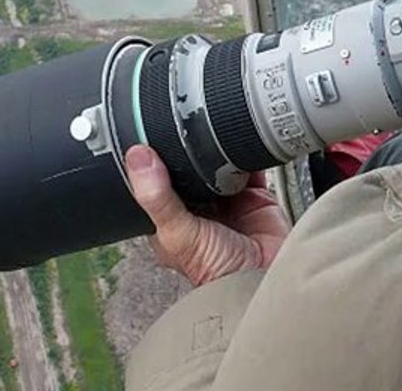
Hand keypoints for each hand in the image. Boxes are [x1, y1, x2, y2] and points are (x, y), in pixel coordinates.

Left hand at [125, 145, 289, 285]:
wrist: (263, 278)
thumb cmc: (216, 272)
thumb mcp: (179, 234)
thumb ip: (158, 198)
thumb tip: (138, 159)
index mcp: (171, 216)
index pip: (157, 179)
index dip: (153, 157)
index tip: (147, 129)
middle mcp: (199, 206)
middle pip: (190, 167)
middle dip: (190, 149)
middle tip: (186, 121)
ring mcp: (227, 200)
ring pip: (220, 164)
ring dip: (220, 149)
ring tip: (215, 130)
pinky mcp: (254, 196)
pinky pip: (251, 168)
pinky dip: (249, 156)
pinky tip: (243, 147)